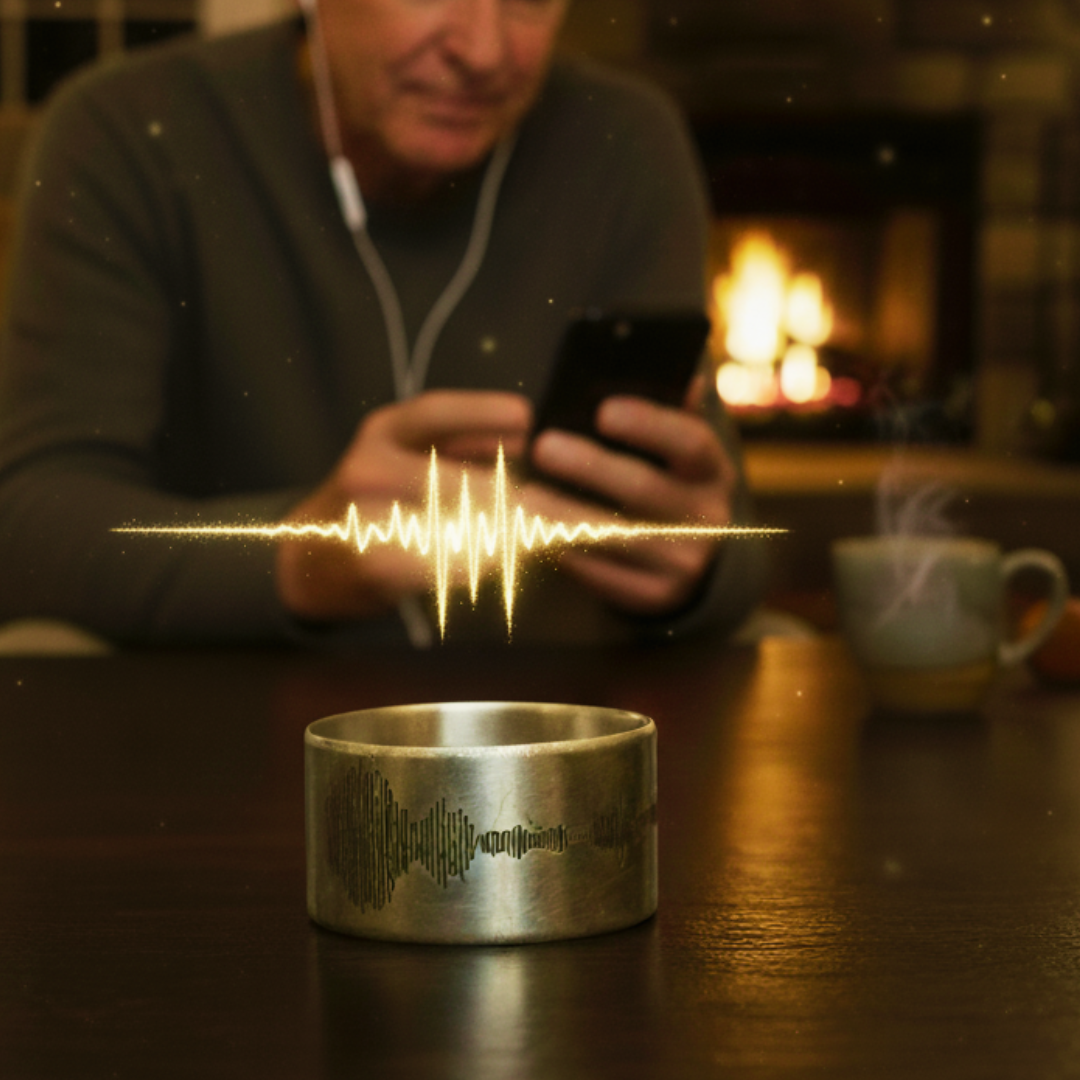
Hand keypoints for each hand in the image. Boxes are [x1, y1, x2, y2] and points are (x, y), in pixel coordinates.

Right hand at [275, 390, 531, 621]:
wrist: (304, 560)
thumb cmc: (371, 502)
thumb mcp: (404, 454)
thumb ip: (458, 441)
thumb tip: (522, 432)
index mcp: (381, 433)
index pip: (433, 412)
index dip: (482, 411)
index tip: (527, 416)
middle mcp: (370, 467)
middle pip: (460, 478)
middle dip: (524, 501)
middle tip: (572, 514)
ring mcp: (366, 515)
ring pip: (456, 524)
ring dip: (512, 537)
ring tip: (552, 541)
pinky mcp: (371, 563)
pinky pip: (438, 565)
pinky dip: (477, 566)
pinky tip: (504, 566)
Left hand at [527, 382, 735, 616]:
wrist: (687, 560)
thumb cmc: (665, 483)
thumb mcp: (676, 451)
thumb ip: (670, 410)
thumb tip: (676, 371)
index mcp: (713, 472)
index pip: (691, 443)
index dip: (649, 425)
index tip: (603, 410)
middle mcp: (708, 519)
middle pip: (644, 489)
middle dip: (590, 466)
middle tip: (542, 447)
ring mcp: (685, 563)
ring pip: (616, 536)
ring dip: (564, 514)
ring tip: (522, 494)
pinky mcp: (656, 597)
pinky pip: (604, 576)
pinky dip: (566, 553)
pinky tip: (533, 534)